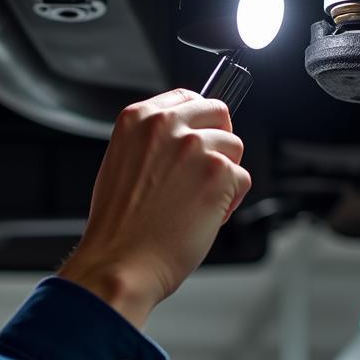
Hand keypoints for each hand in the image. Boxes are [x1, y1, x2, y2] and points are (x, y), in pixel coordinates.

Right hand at [57, 88, 250, 327]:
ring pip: (234, 147)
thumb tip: (184, 137)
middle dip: (218, 140)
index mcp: (137, 119)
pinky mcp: (218, 173)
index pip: (187, 97)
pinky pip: (243, 179)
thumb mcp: (121, 164)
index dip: (200, 119)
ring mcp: (194, 147)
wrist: (119, 262)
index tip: (203, 132)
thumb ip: (152, 142)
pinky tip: (205, 216)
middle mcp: (166, 125)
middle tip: (206, 171)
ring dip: (225, 174)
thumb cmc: (117, 226)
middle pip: (218, 113)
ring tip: (198, 200)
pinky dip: (230, 201)